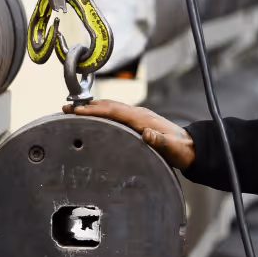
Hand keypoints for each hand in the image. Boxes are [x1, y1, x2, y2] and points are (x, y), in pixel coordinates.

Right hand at [65, 99, 195, 170]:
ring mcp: (138, 117)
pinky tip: (93, 118)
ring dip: (92, 108)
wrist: (191, 148)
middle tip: (66, 109)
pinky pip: (115, 114)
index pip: (114, 110)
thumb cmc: (181, 150)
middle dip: (86, 106)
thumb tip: (148, 133)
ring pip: (110, 108)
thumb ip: (161, 141)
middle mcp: (139, 114)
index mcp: (143, 118)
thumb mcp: (173, 149)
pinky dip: (100, 113)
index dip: (94, 110)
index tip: (77, 111)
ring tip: (73, 112)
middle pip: (108, 105)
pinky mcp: (137, 122)